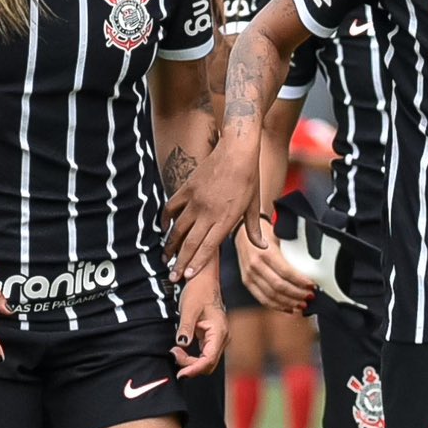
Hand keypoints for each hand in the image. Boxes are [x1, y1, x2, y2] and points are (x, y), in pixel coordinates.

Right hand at [162, 144, 260, 282]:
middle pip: (190, 243)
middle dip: (180, 262)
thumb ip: (254, 229)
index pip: (208, 246)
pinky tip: (165, 229)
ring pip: (177, 228)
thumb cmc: (249, 178)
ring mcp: (195, 200)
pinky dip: (165, 220)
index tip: (188, 275)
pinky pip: (171, 208)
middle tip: (172, 277)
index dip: (197, 262)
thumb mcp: (254, 205)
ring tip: (165, 258)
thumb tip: (263, 247)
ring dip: (170, 245)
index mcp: (226, 218)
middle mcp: (208, 212)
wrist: (236, 150)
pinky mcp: (186, 188)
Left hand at [173, 271, 227, 376]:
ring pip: (207, 361)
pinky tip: (181, 351)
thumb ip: (186, 327)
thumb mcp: (189, 308)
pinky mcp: (213, 339)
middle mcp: (222, 338)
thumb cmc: (198, 292)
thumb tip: (182, 344)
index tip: (181, 373)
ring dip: (190, 362)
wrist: (204, 282)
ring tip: (175, 351)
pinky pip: (205, 355)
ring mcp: (218, 339)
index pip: (209, 359)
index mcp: (219, 331)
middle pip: (209, 364)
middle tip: (173, 355)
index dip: (195, 369)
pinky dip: (192, 357)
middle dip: (190, 365)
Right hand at [237, 220, 315, 312]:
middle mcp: (255, 265)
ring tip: (302, 304)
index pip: (286, 272)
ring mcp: (249, 275)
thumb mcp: (279, 235)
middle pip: (279, 287)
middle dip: (297, 294)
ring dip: (289, 302)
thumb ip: (292, 249)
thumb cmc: (263, 231)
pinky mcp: (247, 282)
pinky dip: (277, 306)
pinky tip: (288, 308)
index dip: (300, 282)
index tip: (312, 285)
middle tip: (310, 296)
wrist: (243, 230)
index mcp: (265, 252)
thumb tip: (312, 264)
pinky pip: (262, 299)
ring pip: (271, 296)